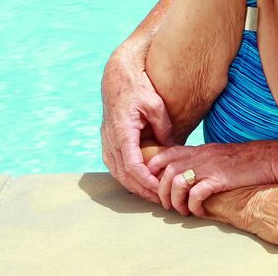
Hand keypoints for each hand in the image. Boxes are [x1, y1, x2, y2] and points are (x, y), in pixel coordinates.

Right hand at [101, 49, 173, 203]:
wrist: (118, 78)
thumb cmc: (139, 88)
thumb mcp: (156, 105)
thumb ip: (163, 128)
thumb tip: (171, 149)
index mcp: (121, 131)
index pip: (131, 165)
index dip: (145, 181)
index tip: (159, 189)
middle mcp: (110, 140)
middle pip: (123, 174)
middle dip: (141, 189)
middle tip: (160, 200)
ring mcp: (106, 141)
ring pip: (117, 172)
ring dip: (133, 186)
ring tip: (152, 195)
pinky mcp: (108, 142)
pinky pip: (115, 165)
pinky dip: (127, 177)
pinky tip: (141, 183)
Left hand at [148, 142, 277, 215]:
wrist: (268, 158)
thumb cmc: (244, 159)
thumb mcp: (217, 154)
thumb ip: (200, 160)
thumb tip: (185, 173)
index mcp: (198, 150)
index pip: (165, 154)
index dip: (154, 170)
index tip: (156, 186)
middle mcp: (199, 157)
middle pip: (165, 172)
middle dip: (161, 192)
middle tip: (168, 205)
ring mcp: (209, 167)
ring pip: (177, 183)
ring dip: (175, 201)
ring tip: (183, 211)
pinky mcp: (220, 179)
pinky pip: (196, 194)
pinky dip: (193, 206)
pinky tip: (200, 212)